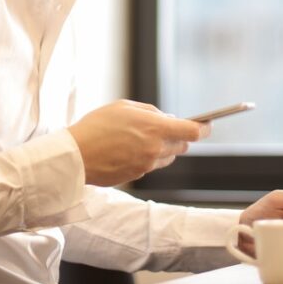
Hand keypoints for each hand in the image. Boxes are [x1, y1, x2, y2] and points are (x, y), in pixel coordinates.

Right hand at [67, 100, 208, 185]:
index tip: (207, 124)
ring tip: (140, 138)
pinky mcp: (137, 176)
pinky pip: (151, 166)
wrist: (75, 156)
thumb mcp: (125, 107)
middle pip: (182, 145)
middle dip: (179, 136)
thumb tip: (168, 118)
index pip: (193, 132)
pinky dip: (147, 157)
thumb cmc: (97, 126)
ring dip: (163, 148)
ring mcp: (147, 166)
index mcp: (156, 129)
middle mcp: (156, 150)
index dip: (204, 128)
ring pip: (167, 157)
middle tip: (164, 127)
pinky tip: (128, 150)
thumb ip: (151, 112)